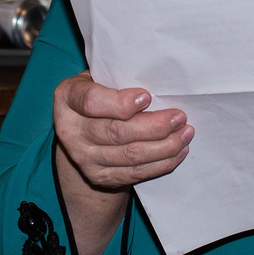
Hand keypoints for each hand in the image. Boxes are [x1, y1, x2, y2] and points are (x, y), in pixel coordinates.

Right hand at [53, 73, 193, 190]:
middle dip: (154, 126)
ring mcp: (83, 157)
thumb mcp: (98, 78)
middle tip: (180, 117)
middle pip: (115, 132)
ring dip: (164, 146)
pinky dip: (161, 163)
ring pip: (129, 155)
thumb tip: (160, 78)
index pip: (91, 102)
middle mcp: (70, 131)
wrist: (82, 131)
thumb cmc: (99, 93)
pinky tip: (178, 151)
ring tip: (185, 133)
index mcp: (67, 98)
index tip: (147, 97)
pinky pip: (134, 173)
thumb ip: (117, 77)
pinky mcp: (99, 177)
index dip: (120, 102)